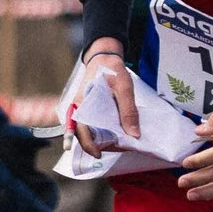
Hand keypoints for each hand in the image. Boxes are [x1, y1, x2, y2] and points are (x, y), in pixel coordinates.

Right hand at [71, 42, 136, 158]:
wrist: (105, 56)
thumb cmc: (112, 70)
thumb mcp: (124, 88)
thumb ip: (128, 110)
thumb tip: (133, 134)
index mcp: (82, 104)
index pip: (80, 130)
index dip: (88, 145)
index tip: (99, 155)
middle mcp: (79, 109)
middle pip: (85, 134)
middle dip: (100, 145)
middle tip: (119, 148)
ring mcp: (84, 110)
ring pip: (90, 131)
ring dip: (103, 139)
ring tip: (121, 142)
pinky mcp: (90, 109)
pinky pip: (94, 124)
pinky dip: (104, 131)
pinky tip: (117, 133)